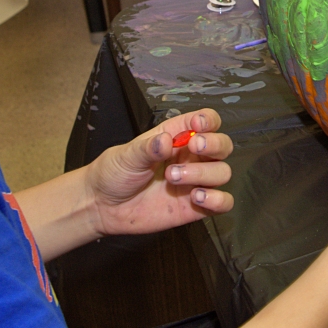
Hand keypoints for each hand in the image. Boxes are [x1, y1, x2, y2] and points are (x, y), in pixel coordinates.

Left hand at [84, 108, 234, 236]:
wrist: (104, 206)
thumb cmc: (115, 173)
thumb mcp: (126, 155)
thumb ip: (148, 148)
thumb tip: (165, 141)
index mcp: (177, 136)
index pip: (207, 121)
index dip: (209, 120)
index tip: (197, 126)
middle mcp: (191, 157)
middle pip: (223, 145)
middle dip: (213, 145)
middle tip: (192, 147)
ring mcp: (195, 182)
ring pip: (223, 172)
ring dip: (204, 173)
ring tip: (173, 178)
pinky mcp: (197, 206)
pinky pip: (223, 202)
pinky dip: (217, 199)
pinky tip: (196, 197)